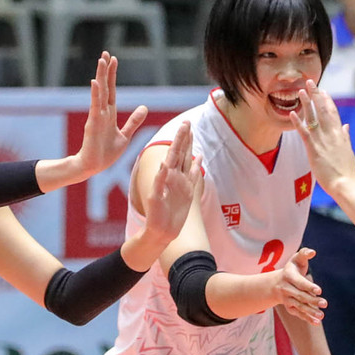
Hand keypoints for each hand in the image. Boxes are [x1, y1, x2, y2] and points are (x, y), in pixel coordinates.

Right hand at [73, 52, 147, 176]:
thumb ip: (134, 121)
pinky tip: (96, 82)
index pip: (111, 90)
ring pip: (100, 92)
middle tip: (106, 53)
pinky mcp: (93, 124)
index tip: (113, 59)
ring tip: (101, 61)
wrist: (93, 167)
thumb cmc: (106, 153)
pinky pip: (95, 106)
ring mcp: (97, 116)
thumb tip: (144, 107)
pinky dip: (96, 94)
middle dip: (105, 70)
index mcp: (109, 114)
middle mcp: (102, 112)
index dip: (112, 75)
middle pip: (105, 87)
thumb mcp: (125, 135)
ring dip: (101, 76)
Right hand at [141, 122, 200, 243]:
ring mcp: (164, 186)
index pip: (183, 154)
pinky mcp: (155, 196)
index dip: (186, 140)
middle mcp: (172, 178)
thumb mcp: (189, 190)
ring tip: (178, 137)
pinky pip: (159, 184)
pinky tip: (164, 165)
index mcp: (180, 176)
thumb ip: (192, 173)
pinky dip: (162, 175)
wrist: (163, 231)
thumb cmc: (175, 212)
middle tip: (185, 123)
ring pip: (170, 164)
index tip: (188, 125)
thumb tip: (199, 156)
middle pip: (177, 155)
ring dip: (174, 151)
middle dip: (181, 139)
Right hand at [273, 248, 325, 323]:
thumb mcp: (296, 258)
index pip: (299, 282)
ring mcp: (287, 299)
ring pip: (299, 306)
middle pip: (300, 296)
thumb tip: (313, 252)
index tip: (319, 290)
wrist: (276, 283)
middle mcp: (286, 289)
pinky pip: (299, 314)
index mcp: (288, 276)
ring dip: (310, 312)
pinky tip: (317, 322)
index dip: (309, 286)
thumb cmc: (292, 268)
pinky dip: (307, 318)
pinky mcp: (290, 307)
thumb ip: (304, 253)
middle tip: (325, 303)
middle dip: (312, 300)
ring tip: (322, 316)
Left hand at [289, 80, 354, 191]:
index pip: (333, 112)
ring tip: (300, 91)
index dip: (327, 100)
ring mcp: (322, 140)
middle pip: (323, 110)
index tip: (323, 90)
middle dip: (316, 95)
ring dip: (306, 103)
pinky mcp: (313, 149)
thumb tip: (346, 126)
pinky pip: (304, 133)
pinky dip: (297, 122)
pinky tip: (292, 113)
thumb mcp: (348, 150)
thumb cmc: (347, 171)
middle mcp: (331, 134)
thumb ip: (345, 136)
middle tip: (310, 82)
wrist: (346, 184)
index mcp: (340, 134)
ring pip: (313, 118)